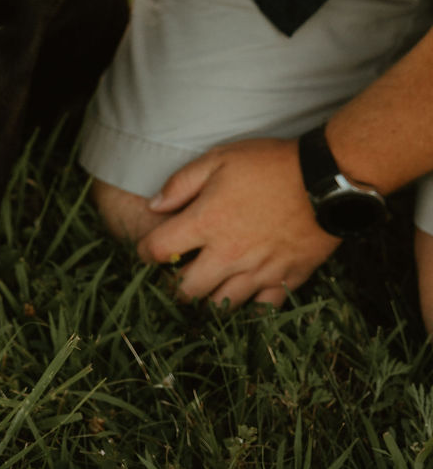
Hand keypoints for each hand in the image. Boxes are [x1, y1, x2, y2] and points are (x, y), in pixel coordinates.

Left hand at [137, 137, 340, 309]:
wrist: (324, 179)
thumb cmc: (269, 164)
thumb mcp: (219, 159)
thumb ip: (181, 183)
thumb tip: (154, 205)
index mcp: (206, 223)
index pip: (158, 250)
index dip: (144, 252)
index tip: (148, 250)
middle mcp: (228, 255)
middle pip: (186, 290)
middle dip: (173, 286)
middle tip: (176, 276)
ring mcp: (258, 271)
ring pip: (221, 305)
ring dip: (208, 299)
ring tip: (207, 287)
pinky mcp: (286, 279)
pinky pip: (262, 309)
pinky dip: (250, 306)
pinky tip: (245, 295)